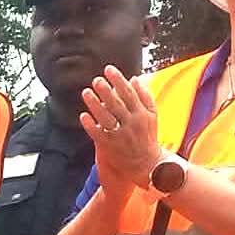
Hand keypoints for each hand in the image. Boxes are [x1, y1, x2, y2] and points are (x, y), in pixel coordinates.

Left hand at [79, 67, 161, 192]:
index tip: (109, 70)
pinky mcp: (110, 146)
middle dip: (106, 90)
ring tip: (86, 92)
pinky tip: (83, 115)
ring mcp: (120, 135)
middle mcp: (132, 123)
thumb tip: (135, 78)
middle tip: (96, 80)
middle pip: (117, 104)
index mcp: (142, 113)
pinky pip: (98, 133)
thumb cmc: (147, 136)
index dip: (118, 80)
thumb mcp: (152, 115)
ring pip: (106, 117)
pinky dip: (91, 124)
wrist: (146, 164)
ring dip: (95, 104)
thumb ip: (144, 96)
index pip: (129, 93)